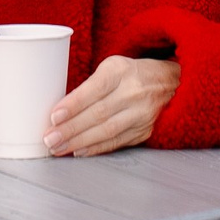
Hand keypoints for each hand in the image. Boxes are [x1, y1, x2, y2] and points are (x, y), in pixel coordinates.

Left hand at [44, 55, 179, 157]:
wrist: (170, 82)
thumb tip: (60, 112)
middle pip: (98, 113)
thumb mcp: (111, 68)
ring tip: (59, 148)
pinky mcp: (145, 130)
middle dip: (70, 129)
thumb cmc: (131, 74)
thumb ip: (89, 87)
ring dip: (79, 142)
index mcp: (121, 70)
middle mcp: (134, 91)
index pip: (94, 89)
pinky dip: (96, 148)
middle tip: (49, 139)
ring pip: (106, 131)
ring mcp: (142, 113)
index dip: (73, 104)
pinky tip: (80, 151)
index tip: (54, 116)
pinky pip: (117, 142)